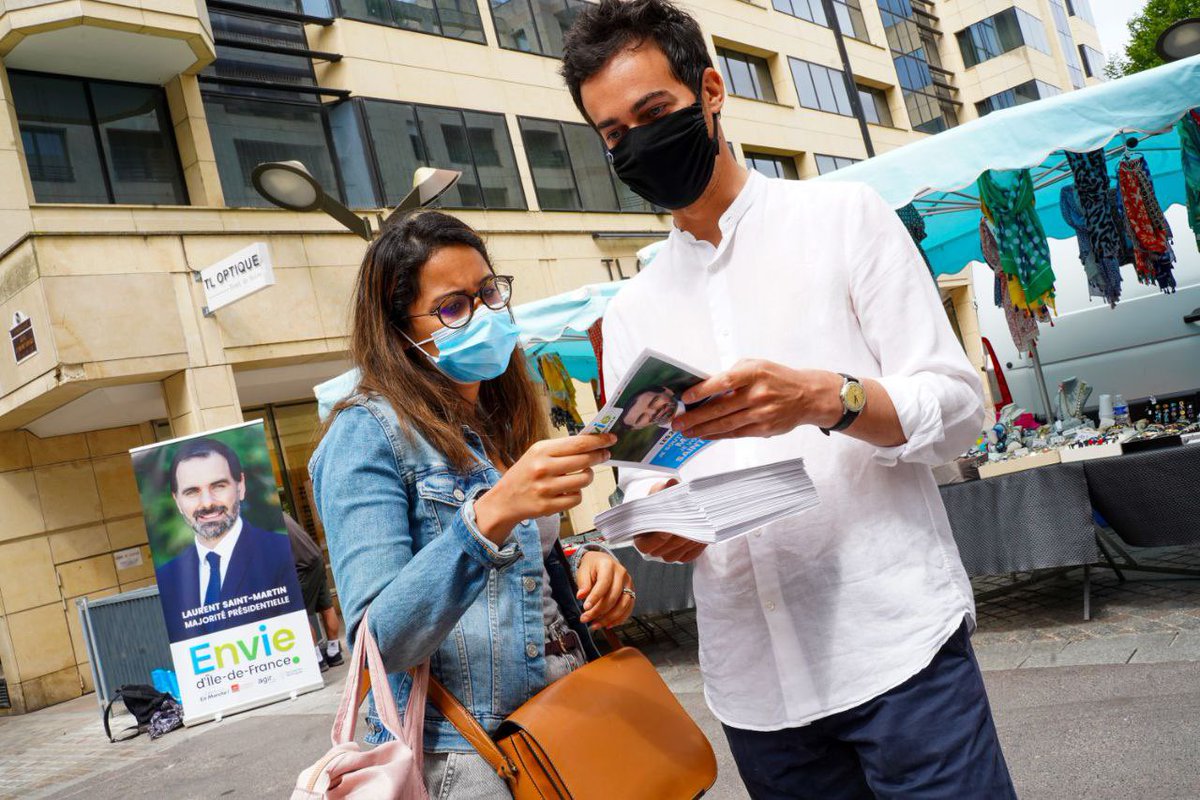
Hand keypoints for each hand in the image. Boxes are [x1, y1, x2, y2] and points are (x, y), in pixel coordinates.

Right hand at [473, 434, 615, 544]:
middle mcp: (543, 468)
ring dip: (588, 476)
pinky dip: (577, 494)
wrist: (504, 500)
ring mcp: (546, 489)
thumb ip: (561, 448)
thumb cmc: (525, 473)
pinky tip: (570, 490)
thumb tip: (592, 442)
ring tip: (583, 474)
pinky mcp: (548, 506)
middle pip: (584, 460)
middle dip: (599, 456)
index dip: (598, 440)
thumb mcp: (537, 454)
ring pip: (584, 480)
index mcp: (541, 450)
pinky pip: (576, 498)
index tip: (610, 438)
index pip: (578, 443)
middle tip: (605, 454)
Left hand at [575, 551, 633, 629]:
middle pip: (613, 597)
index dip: (595, 597)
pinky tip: (607, 624)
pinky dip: (618, 619)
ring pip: (623, 605)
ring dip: (609, 618)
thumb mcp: (583, 571)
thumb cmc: (592, 566)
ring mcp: (629, 584)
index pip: (604, 584)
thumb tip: (580, 596)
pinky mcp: (631, 592)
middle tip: (585, 618)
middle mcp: (622, 574)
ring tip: (595, 625)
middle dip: (598, 611)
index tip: (585, 608)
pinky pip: (628, 609)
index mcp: (609, 565)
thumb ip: (583, 583)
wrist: (602, 561)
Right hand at [632, 479, 708, 563]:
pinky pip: (688, 556)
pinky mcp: (681, 554)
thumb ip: (663, 490)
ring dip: (686, 543)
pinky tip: (702, 534)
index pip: (645, 545)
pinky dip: (695, 547)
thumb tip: (671, 483)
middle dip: (676, 539)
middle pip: (663, 551)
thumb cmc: (660, 498)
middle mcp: (653, 548)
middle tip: (688, 527)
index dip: (656, 539)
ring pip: (675, 555)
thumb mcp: (658, 492)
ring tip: (696, 527)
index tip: (667, 530)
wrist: (669, 505)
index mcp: (640, 534)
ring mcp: (667, 553)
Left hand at [673, 359, 842, 439]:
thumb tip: (705, 387)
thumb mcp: (757, 366)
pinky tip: (704, 435)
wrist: (807, 396)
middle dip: (695, 416)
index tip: (685, 398)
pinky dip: (718, 435)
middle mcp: (758, 393)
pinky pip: (736, 433)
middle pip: (721, 407)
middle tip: (678, 421)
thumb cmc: (777, 378)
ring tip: (686, 431)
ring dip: (702, 429)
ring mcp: (762, 413)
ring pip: (726, 424)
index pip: (724, 381)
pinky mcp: (764, 428)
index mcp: (754, 373)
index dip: (703, 390)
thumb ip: (733, 374)